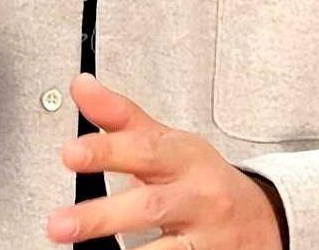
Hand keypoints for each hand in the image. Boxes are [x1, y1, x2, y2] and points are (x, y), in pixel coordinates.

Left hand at [46, 73, 283, 248]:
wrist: (261, 217)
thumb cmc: (198, 175)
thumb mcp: (164, 140)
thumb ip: (119, 117)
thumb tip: (79, 85)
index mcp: (184, 155)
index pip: (143, 148)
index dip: (106, 150)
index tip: (70, 153)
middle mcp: (197, 195)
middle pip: (149, 205)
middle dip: (101, 216)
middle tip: (58, 223)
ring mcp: (206, 236)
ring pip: (166, 248)